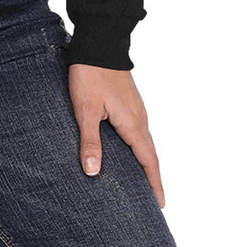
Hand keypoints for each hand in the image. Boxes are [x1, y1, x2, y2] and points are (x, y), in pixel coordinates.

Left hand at [67, 63, 164, 207]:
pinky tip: (126, 149)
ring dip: (144, 161)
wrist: (99, 43)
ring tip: (140, 181)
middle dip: (151, 177)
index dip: (154, 183)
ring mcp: (135, 108)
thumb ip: (90, 141)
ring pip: (143, 141)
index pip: (149, 161)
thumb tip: (93, 171)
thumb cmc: (91, 75)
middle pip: (150, 154)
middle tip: (151, 200)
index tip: (160, 204)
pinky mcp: (128, 101)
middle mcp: (140, 118)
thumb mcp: (86, 109)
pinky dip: (137, 146)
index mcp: (133, 124)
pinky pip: (137, 130)